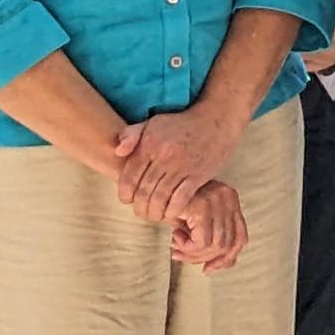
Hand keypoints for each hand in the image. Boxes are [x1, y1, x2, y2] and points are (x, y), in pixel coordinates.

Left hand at [114, 104, 243, 223]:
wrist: (217, 120)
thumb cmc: (182, 124)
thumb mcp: (153, 123)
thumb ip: (130, 134)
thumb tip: (118, 152)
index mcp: (150, 144)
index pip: (129, 178)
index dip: (125, 194)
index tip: (128, 200)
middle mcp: (165, 156)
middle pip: (144, 192)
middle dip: (139, 207)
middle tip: (141, 212)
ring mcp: (183, 166)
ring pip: (160, 198)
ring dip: (154, 212)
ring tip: (154, 215)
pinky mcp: (199, 175)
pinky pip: (181, 199)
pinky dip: (172, 210)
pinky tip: (170, 213)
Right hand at [169, 180, 247, 273]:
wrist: (155, 185)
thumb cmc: (172, 202)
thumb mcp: (196, 219)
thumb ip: (211, 236)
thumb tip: (223, 265)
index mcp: (231, 199)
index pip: (240, 237)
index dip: (228, 258)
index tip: (209, 269)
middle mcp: (228, 198)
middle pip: (228, 244)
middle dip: (202, 258)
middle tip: (181, 256)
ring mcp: (218, 200)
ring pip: (215, 246)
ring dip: (192, 254)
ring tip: (176, 247)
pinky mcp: (203, 207)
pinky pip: (202, 242)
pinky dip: (187, 247)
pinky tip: (175, 237)